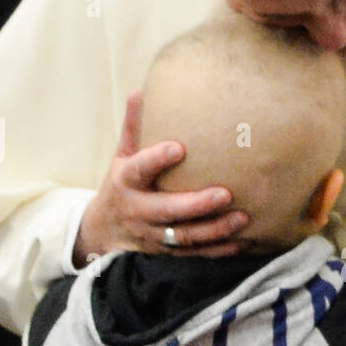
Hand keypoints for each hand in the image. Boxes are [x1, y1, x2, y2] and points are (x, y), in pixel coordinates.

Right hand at [73, 91, 249, 265]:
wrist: (103, 229)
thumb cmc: (121, 184)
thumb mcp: (122, 155)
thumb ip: (134, 127)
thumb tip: (140, 91)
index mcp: (126, 182)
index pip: (140, 169)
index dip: (157, 159)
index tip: (179, 148)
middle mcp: (138, 210)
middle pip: (167, 210)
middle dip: (196, 205)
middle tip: (224, 193)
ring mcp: (152, 235)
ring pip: (183, 236)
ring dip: (214, 230)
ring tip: (242, 218)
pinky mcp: (166, 252)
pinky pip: (193, 254)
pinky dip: (217, 250)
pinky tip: (240, 242)